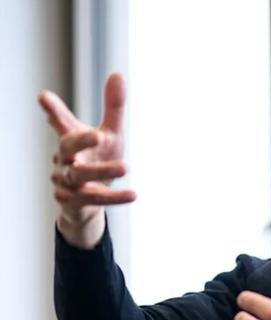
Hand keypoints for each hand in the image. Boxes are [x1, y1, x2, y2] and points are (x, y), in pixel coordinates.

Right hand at [39, 73, 135, 247]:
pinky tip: (134, 194)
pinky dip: (115, 198)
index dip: (53, 110)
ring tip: (125, 167)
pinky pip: (96, 199)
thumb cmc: (98, 159)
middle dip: (80, 141)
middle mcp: (65, 159)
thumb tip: (118, 73)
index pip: (61, 122)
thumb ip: (113, 107)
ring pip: (82, 175)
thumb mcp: (109, 134)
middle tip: (98, 135)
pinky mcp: (76, 202)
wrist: (87, 201)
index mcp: (71, 140)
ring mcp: (68, 181)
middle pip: (68, 147)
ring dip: (103, 171)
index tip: (44, 96)